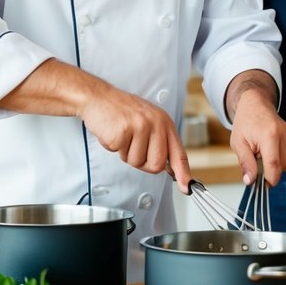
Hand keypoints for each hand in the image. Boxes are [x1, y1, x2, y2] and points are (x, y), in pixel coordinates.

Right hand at [0, 58, 191, 189]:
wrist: (98, 97)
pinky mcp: (123, 132)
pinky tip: (113, 133)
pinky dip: (114, 148)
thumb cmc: (121, 112)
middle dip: (143, 163)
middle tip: (133, 147)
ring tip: (122, 135)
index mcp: (164, 122)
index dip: (183, 173)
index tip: (187, 187)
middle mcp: (156, 123)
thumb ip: (159, 141)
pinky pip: (120, 154)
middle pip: (157, 165)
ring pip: (136, 162)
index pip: (178, 153)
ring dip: (125, 153)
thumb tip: (169, 168)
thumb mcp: (147, 121)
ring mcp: (140, 127)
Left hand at [227, 89, 285, 188]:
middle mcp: (284, 135)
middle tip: (256, 159)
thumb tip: (250, 181)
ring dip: (274, 164)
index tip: (261, 184)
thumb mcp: (238, 143)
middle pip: (281, 167)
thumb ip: (245, 163)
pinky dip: (280, 159)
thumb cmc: (246, 122)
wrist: (256, 105)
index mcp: (269, 135)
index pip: (274, 165)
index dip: (268, 180)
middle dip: (269, 170)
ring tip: (263, 152)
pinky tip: (271, 149)